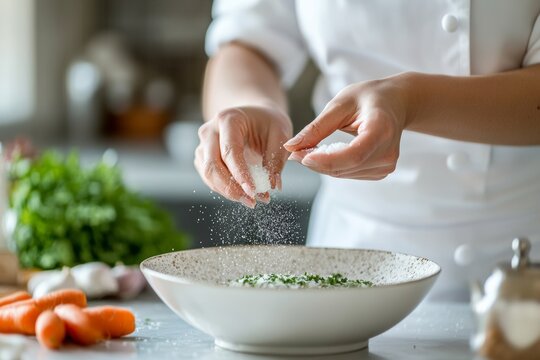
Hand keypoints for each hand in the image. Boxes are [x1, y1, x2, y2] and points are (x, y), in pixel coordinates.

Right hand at [194, 105, 291, 207]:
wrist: (254, 115)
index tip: (253, 192)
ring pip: (208, 175)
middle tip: (252, 202)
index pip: (230, 151)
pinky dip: (225, 190)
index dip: (240, 174)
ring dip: (228, 192)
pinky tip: (242, 194)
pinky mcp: (203, 158)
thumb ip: (276, 158)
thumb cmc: (268, 122)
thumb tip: (272, 185)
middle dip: (231, 188)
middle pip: (212, 165)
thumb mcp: (280, 133)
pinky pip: (209, 178)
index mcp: (228, 119)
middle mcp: (209, 131)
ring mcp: (203, 145)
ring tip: (251, 200)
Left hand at [284, 75, 412, 179]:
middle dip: (316, 162)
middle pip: (345, 166)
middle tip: (295, 151)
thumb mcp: (340, 103)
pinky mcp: (380, 172)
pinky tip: (326, 153)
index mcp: (382, 130)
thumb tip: (291, 147)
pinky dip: (332, 166)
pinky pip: (348, 173)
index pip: (353, 155)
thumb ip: (317, 127)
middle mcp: (388, 153)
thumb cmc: (369, 97)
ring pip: (343, 173)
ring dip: (321, 165)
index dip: (325, 160)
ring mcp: (386, 166)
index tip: (301, 156)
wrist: (396, 102)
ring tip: (308, 150)